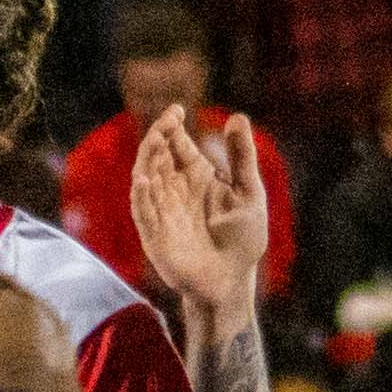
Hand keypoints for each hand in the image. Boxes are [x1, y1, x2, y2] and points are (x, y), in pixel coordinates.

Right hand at [0, 271, 77, 391]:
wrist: (41, 389)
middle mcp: (24, 298)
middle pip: (8, 283)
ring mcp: (47, 314)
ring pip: (29, 296)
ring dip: (17, 295)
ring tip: (9, 300)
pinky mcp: (62, 331)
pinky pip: (47, 315)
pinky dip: (37, 314)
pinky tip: (35, 321)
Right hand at [129, 106, 270, 314]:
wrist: (232, 281)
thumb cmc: (241, 238)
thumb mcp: (248, 192)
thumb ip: (241, 156)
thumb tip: (237, 116)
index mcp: (195, 176)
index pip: (176, 144)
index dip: (172, 126)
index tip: (176, 110)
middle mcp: (174, 189)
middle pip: (158, 156)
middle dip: (158, 137)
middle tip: (167, 121)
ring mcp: (161, 211)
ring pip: (146, 179)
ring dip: (148, 160)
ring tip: (156, 140)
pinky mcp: (154, 236)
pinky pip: (143, 213)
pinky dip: (142, 196)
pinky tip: (145, 180)